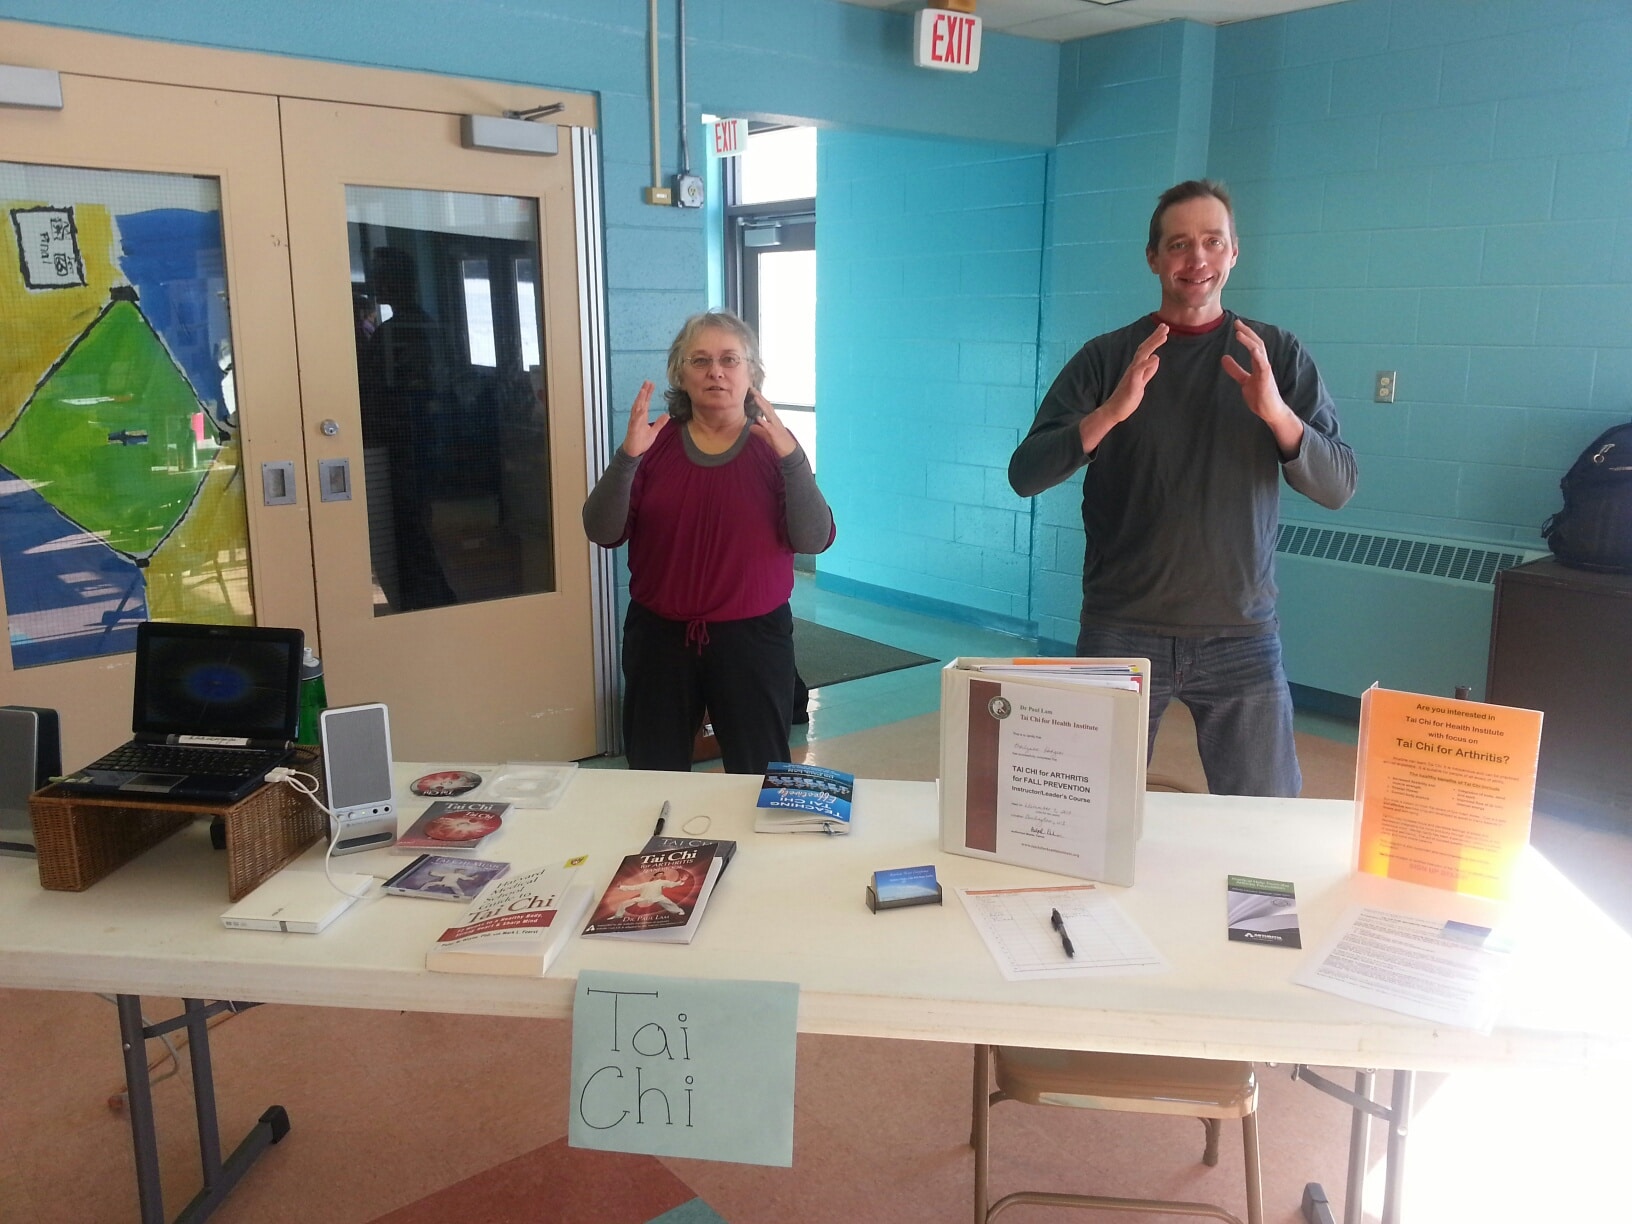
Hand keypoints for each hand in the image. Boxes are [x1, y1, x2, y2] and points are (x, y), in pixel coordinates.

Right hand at [620, 380, 667, 457]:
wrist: (634, 452)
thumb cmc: (641, 441)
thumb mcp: (654, 431)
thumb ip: (660, 423)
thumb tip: (667, 415)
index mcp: (642, 417)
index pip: (645, 402)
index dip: (648, 393)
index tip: (651, 384)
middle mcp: (637, 417)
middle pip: (640, 402)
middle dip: (643, 392)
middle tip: (647, 382)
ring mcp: (634, 422)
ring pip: (636, 408)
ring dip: (639, 399)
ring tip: (643, 391)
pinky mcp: (633, 429)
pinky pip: (635, 420)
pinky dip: (638, 414)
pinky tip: (641, 408)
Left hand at [746, 388, 798, 457]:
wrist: (789, 451)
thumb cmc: (778, 442)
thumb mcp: (766, 435)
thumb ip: (759, 430)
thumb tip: (750, 426)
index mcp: (773, 419)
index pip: (766, 406)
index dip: (759, 398)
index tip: (752, 391)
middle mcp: (775, 420)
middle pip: (767, 406)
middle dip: (760, 397)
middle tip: (752, 388)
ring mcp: (776, 425)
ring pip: (769, 413)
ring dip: (762, 405)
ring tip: (756, 397)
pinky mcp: (775, 433)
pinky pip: (769, 427)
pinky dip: (764, 422)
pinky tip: (758, 418)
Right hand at [1079, 323, 1166, 453]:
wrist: (1114, 411)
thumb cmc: (1127, 398)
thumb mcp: (1142, 383)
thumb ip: (1148, 371)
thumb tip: (1156, 358)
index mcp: (1136, 368)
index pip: (1146, 350)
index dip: (1155, 339)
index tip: (1164, 330)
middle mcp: (1134, 368)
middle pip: (1145, 348)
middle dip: (1155, 337)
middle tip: (1165, 326)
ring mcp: (1132, 374)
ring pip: (1142, 355)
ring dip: (1152, 344)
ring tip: (1163, 335)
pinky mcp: (1131, 383)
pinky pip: (1139, 371)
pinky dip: (1147, 363)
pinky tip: (1155, 357)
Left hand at [1221, 320, 1303, 457]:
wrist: (1270, 411)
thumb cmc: (1260, 396)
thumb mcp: (1244, 381)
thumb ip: (1235, 370)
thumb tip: (1224, 358)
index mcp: (1258, 364)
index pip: (1253, 345)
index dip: (1245, 334)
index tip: (1236, 325)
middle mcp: (1263, 364)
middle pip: (1257, 343)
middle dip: (1247, 332)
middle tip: (1237, 322)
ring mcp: (1266, 371)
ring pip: (1260, 351)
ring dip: (1249, 341)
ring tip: (1239, 333)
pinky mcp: (1266, 379)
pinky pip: (1263, 365)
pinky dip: (1258, 355)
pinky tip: (1252, 348)